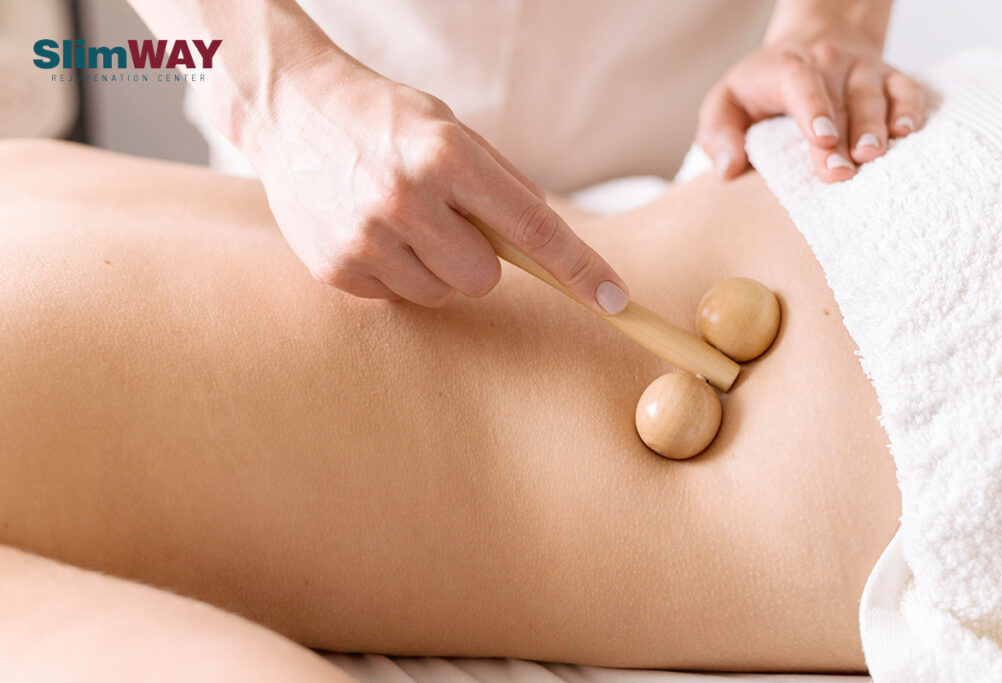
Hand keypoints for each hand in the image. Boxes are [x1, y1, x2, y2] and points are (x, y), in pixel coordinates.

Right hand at [244, 52, 628, 313]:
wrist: (288, 109)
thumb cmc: (382, 117)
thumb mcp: (450, 128)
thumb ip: (501, 182)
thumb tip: (544, 241)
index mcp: (445, 156)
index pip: (532, 227)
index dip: (579, 268)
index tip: (615, 300)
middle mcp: (405, 200)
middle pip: (485, 278)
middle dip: (480, 259)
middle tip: (448, 222)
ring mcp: (365, 239)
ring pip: (442, 294)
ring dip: (437, 268)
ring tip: (402, 222)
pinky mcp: (336, 269)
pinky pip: (398, 297)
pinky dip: (397, 272)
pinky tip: (371, 231)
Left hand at [697, 36, 924, 182]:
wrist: (813, 44)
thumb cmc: (762, 88)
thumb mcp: (726, 103)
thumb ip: (718, 134)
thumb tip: (728, 169)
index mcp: (784, 68)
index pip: (799, 81)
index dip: (812, 107)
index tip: (819, 139)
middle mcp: (828, 63)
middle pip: (839, 98)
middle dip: (842, 137)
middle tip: (840, 173)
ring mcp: (863, 69)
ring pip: (874, 94)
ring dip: (876, 127)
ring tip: (873, 156)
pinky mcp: (891, 78)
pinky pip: (907, 90)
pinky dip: (910, 110)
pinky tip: (907, 133)